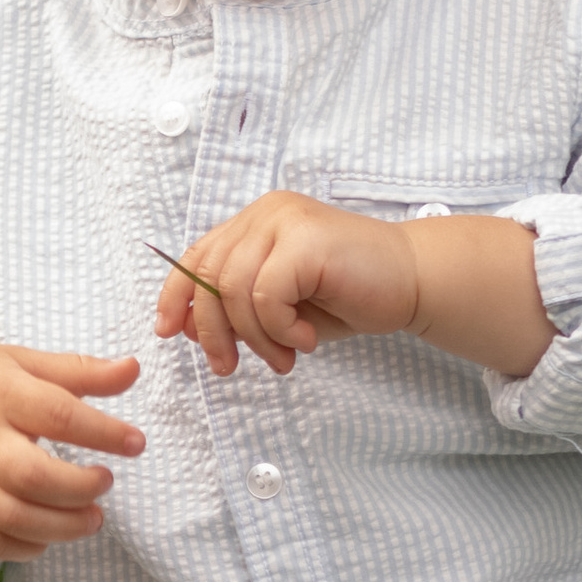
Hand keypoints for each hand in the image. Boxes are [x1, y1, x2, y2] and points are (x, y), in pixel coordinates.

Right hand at [0, 342, 144, 559]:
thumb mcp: (17, 361)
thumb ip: (78, 370)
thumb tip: (134, 368)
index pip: (57, 414)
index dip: (103, 432)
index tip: (136, 443)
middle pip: (30, 475)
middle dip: (78, 487)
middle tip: (106, 482)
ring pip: (12, 516)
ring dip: (62, 526)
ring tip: (93, 518)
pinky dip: (26, 547)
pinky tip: (52, 534)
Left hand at [151, 194, 553, 380]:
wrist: (413, 282)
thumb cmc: (350, 294)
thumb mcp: (281, 307)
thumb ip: (236, 309)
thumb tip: (183, 324)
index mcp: (256, 222)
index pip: (197, 255)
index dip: (175, 294)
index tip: (168, 332)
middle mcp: (266, 213)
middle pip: (209, 277)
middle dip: (213, 332)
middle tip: (230, 368)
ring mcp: (286, 220)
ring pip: (234, 290)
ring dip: (256, 338)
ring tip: (285, 356)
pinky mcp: (306, 240)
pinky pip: (266, 296)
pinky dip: (280, 328)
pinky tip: (306, 339)